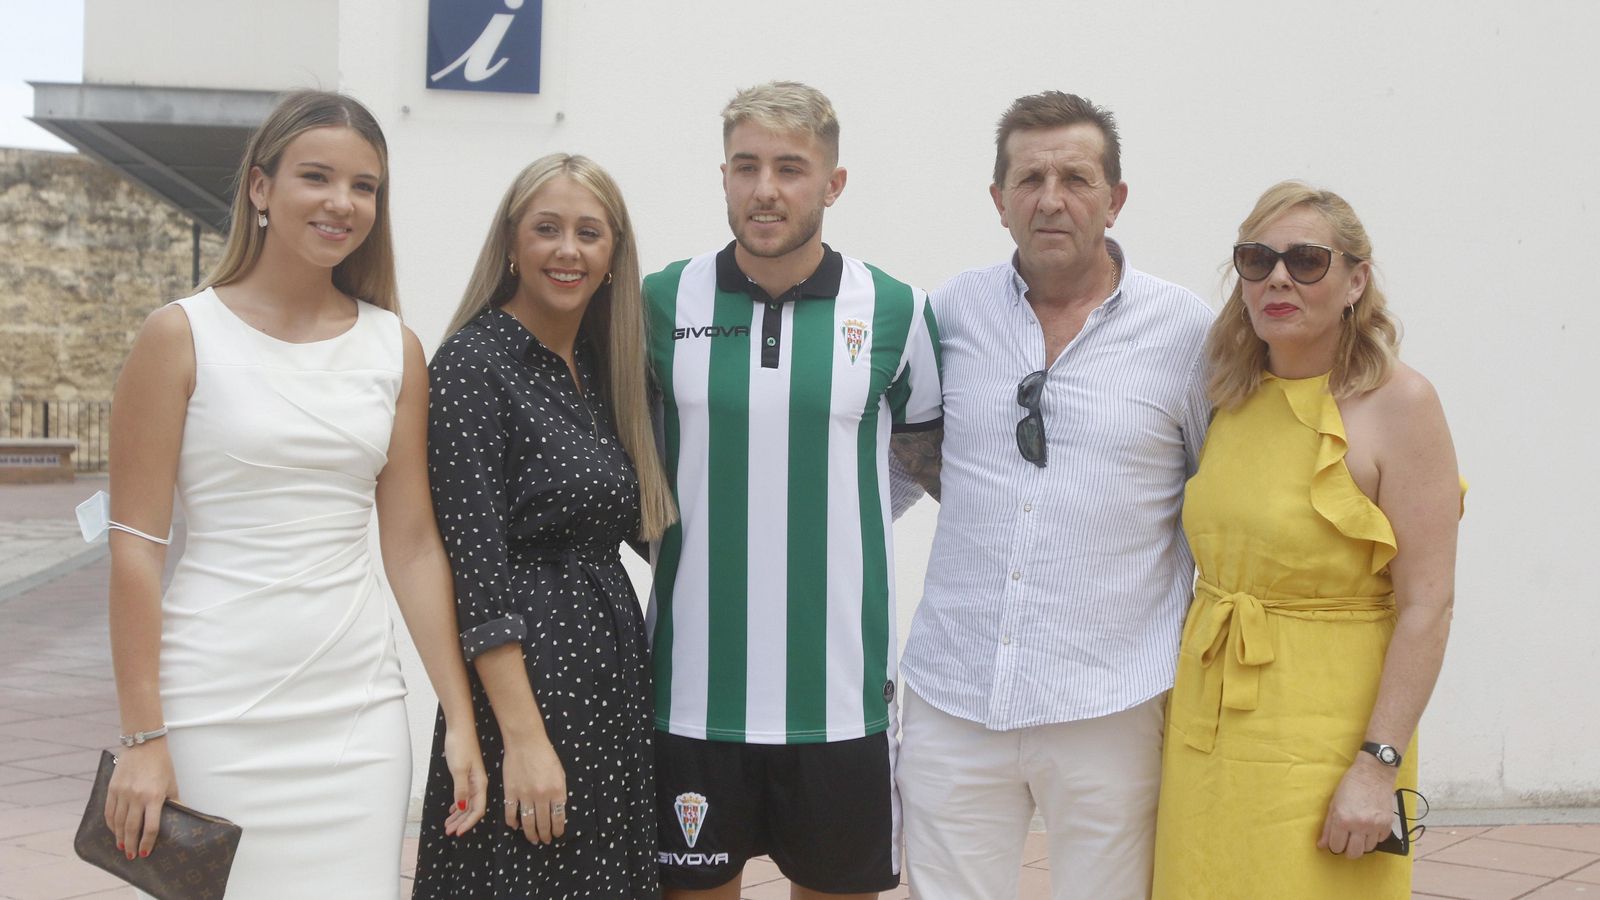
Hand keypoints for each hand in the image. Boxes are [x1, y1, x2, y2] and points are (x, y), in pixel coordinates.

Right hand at [103, 741, 177, 860]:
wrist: (143, 744)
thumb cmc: (161, 765)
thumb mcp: (172, 783)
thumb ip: (174, 802)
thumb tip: (181, 817)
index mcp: (154, 796)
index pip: (150, 826)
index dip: (148, 842)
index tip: (146, 852)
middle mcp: (136, 796)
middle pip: (131, 828)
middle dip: (131, 845)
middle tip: (131, 856)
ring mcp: (122, 793)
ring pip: (118, 822)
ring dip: (119, 837)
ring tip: (122, 847)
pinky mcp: (112, 788)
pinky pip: (109, 811)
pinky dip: (110, 824)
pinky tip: (114, 831)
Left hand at [441, 723, 486, 835]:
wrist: (460, 728)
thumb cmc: (460, 746)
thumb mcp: (458, 770)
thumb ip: (461, 790)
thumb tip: (461, 808)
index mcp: (479, 784)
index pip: (477, 810)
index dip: (468, 823)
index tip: (458, 833)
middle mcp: (478, 784)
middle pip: (472, 809)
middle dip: (461, 822)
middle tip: (449, 832)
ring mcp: (473, 779)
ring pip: (467, 803)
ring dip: (458, 816)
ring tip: (448, 825)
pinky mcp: (467, 774)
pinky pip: (464, 795)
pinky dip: (458, 805)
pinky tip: (452, 810)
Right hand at [501, 739, 566, 844]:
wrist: (526, 741)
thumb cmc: (545, 754)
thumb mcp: (560, 773)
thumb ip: (559, 792)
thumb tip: (557, 810)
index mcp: (556, 790)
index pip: (558, 817)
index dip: (558, 829)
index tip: (557, 835)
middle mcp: (541, 795)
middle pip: (543, 823)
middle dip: (545, 834)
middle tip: (545, 841)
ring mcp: (525, 794)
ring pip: (528, 821)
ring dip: (531, 834)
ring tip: (533, 839)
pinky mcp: (510, 791)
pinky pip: (510, 812)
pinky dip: (512, 822)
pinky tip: (515, 827)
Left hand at [1318, 756, 1396, 858]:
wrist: (1373, 774)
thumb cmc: (1350, 786)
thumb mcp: (1333, 804)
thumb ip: (1327, 827)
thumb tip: (1322, 845)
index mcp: (1343, 820)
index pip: (1336, 846)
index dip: (1335, 846)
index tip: (1336, 841)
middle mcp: (1360, 825)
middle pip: (1354, 853)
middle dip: (1348, 851)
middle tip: (1347, 843)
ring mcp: (1375, 826)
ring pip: (1368, 849)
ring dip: (1362, 844)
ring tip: (1359, 832)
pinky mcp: (1388, 824)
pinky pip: (1380, 840)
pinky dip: (1374, 837)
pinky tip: (1370, 827)